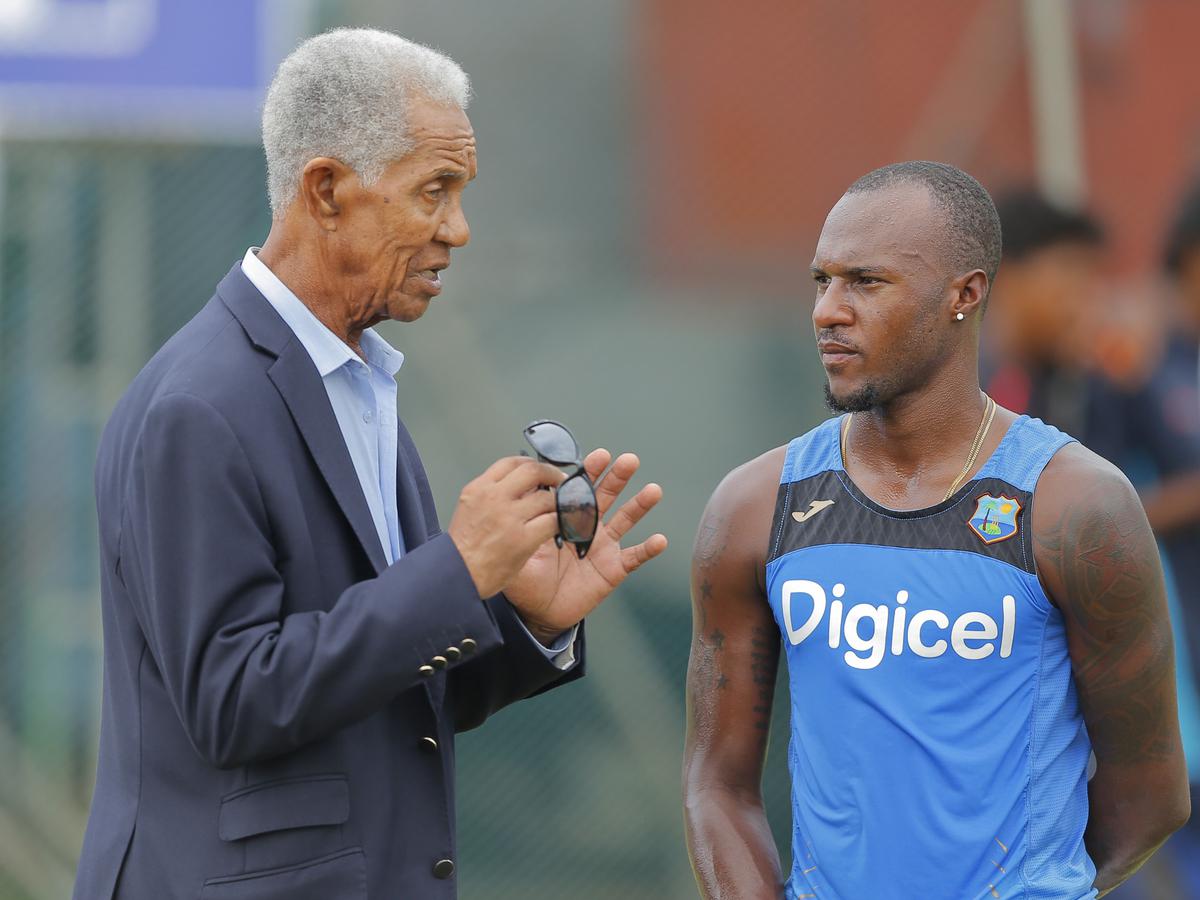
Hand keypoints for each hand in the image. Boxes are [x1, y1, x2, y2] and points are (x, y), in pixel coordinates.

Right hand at [447, 456, 566, 597]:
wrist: (457, 575)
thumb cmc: (463, 547)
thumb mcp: (468, 507)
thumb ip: (490, 493)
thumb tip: (518, 485)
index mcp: (479, 488)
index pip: (511, 463)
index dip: (532, 463)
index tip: (541, 469)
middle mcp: (494, 497)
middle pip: (533, 471)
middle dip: (552, 474)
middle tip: (561, 481)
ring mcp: (509, 517)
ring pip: (547, 498)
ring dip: (558, 503)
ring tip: (559, 509)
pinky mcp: (523, 539)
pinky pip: (552, 522)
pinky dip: (560, 522)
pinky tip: (561, 527)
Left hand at [503, 449, 667, 639]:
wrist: (539, 612)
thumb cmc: (528, 580)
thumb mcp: (518, 553)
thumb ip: (519, 532)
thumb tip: (518, 505)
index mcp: (564, 517)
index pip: (578, 489)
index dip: (589, 472)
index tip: (598, 457)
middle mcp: (588, 526)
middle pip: (605, 495)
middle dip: (617, 477)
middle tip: (628, 460)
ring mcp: (603, 546)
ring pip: (625, 520)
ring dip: (640, 505)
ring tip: (653, 490)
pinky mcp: (613, 568)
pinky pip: (634, 557)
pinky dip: (648, 549)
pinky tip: (659, 540)